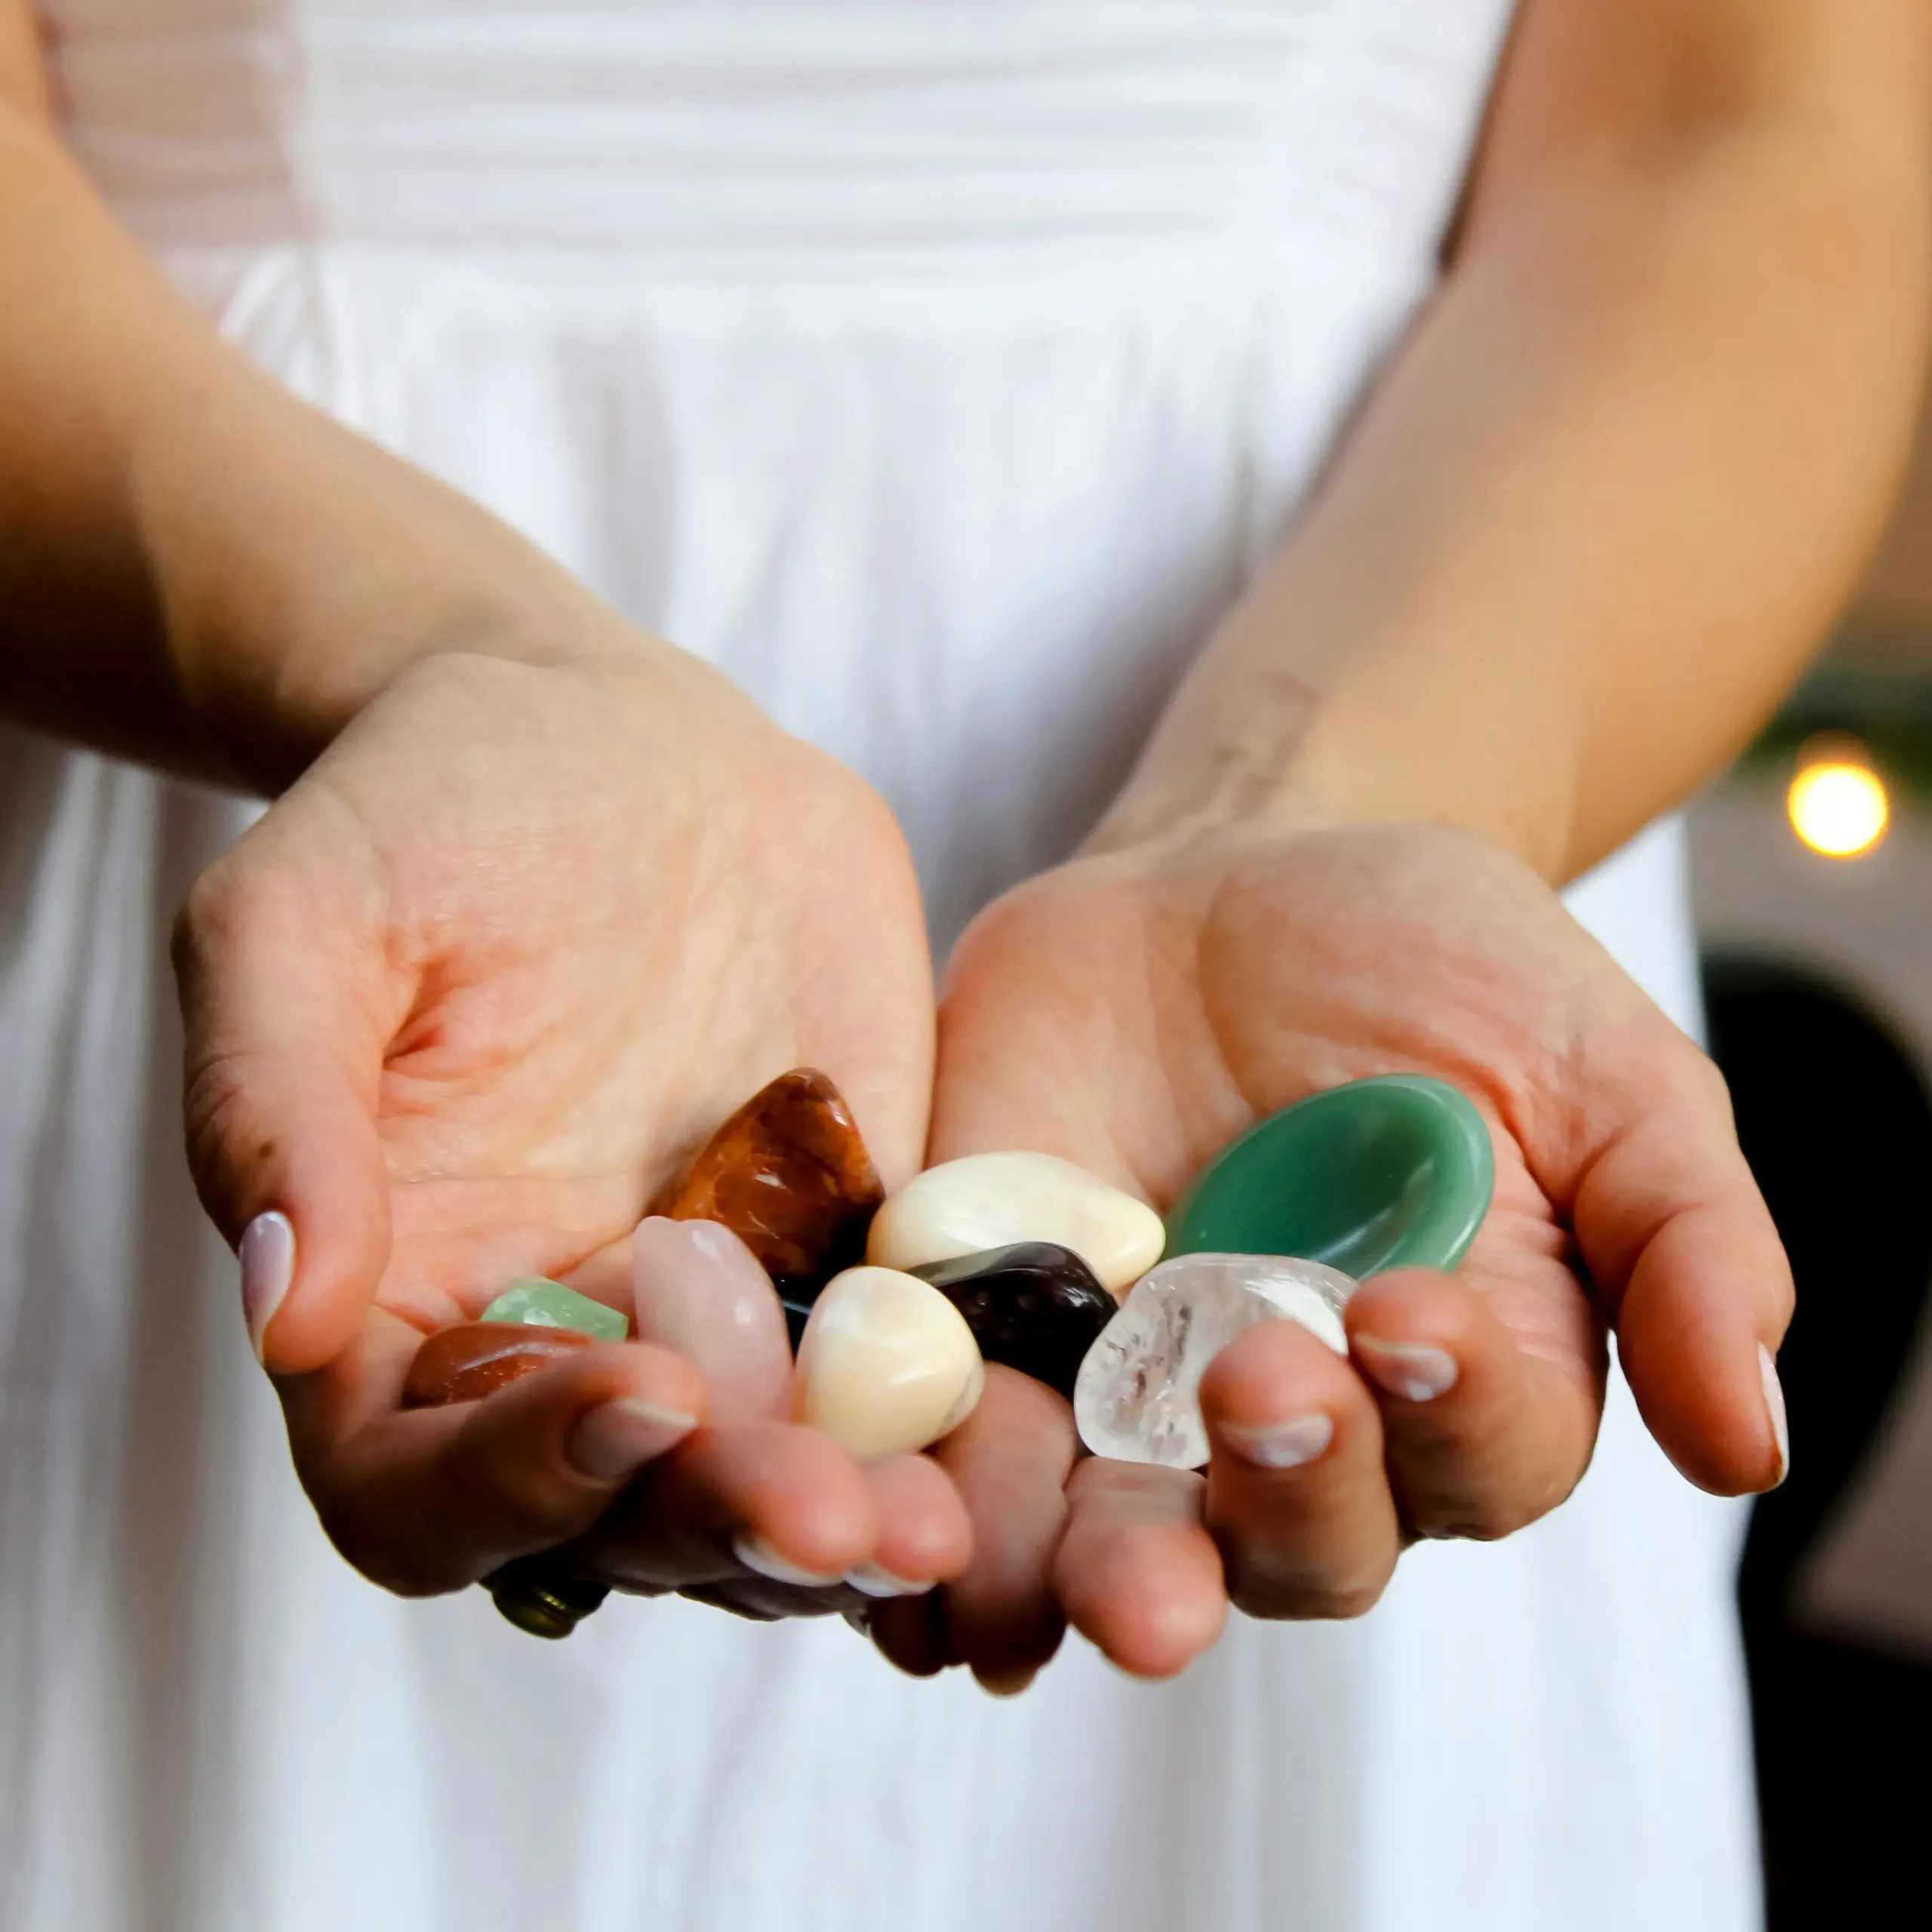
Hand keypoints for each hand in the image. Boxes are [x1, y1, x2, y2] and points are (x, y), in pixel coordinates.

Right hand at [176, 640, 969, 1616]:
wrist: (621, 745)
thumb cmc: (425, 813)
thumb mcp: (302, 918)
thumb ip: (273, 1105)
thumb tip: (280, 1311)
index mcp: (399, 1304)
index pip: (419, 1484)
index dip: (513, 1484)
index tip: (644, 1399)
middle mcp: (560, 1342)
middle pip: (623, 1517)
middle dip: (722, 1527)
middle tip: (836, 1517)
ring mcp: (721, 1311)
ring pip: (776, 1477)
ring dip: (850, 1517)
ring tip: (938, 1520)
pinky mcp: (849, 1249)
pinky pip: (905, 1363)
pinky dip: (952, 1412)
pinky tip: (1024, 1420)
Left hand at [877, 820, 1789, 1681]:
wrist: (1230, 873)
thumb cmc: (1435, 965)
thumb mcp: (1595, 1066)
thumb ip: (1682, 1238)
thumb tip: (1745, 1445)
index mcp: (1454, 1381)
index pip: (1473, 1459)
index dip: (1450, 1414)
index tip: (1409, 1311)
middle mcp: (1293, 1427)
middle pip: (1291, 1544)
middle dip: (1277, 1500)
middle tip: (1259, 1391)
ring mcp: (1128, 1392)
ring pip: (1110, 1540)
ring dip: (1080, 1573)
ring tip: (1051, 1578)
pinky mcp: (992, 1333)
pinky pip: (963, 1446)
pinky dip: (938, 1499)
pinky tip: (904, 1528)